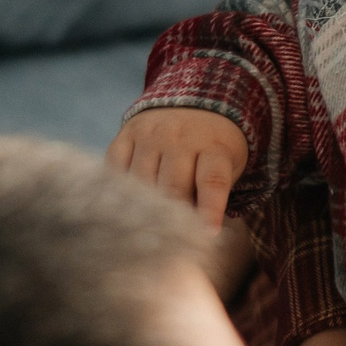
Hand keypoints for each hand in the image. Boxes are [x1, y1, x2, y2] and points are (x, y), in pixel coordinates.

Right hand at [108, 109, 248, 229]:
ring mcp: (151, 134)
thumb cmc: (214, 147)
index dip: (209, 210)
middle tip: (169, 241)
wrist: (194, 103)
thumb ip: (214, 194)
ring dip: (144, 207)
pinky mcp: (127, 133)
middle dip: (171, 217)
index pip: (212, 181)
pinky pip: (117, 168)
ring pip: (143, 182)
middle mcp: (181, 138)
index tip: (207, 235)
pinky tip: (124, 204)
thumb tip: (198, 235)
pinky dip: (119, 188)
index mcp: (214, 146)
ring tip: (144, 228)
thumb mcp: (227, 165)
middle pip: (173, 187)